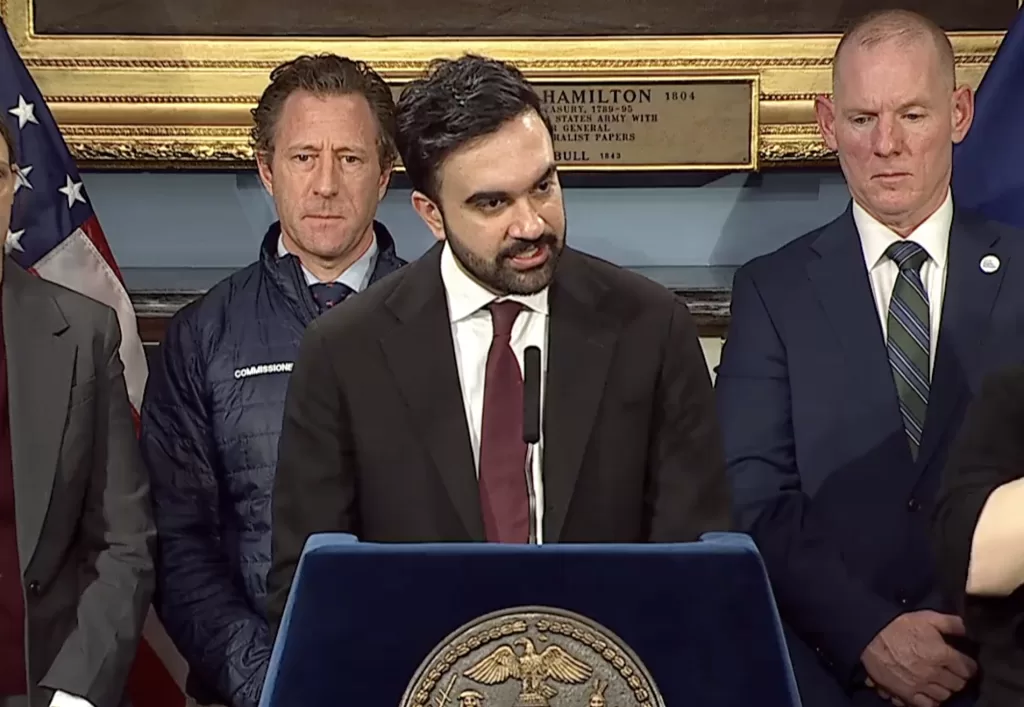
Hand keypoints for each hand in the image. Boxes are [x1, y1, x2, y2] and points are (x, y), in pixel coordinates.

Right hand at [861, 611, 976, 706]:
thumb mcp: (926, 617)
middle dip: (959, 678)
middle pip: (958, 684)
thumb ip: (950, 623)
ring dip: (946, 689)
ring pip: (945, 696)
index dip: (969, 665)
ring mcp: (921, 686)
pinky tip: (929, 693)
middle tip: (954, 673)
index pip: (967, 668)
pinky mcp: (906, 694)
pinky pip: (927, 705)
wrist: (870, 636)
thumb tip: (967, 630)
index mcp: (942, 654)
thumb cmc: (899, 626)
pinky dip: (932, 701)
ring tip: (941, 683)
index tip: (966, 663)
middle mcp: (934, 673)